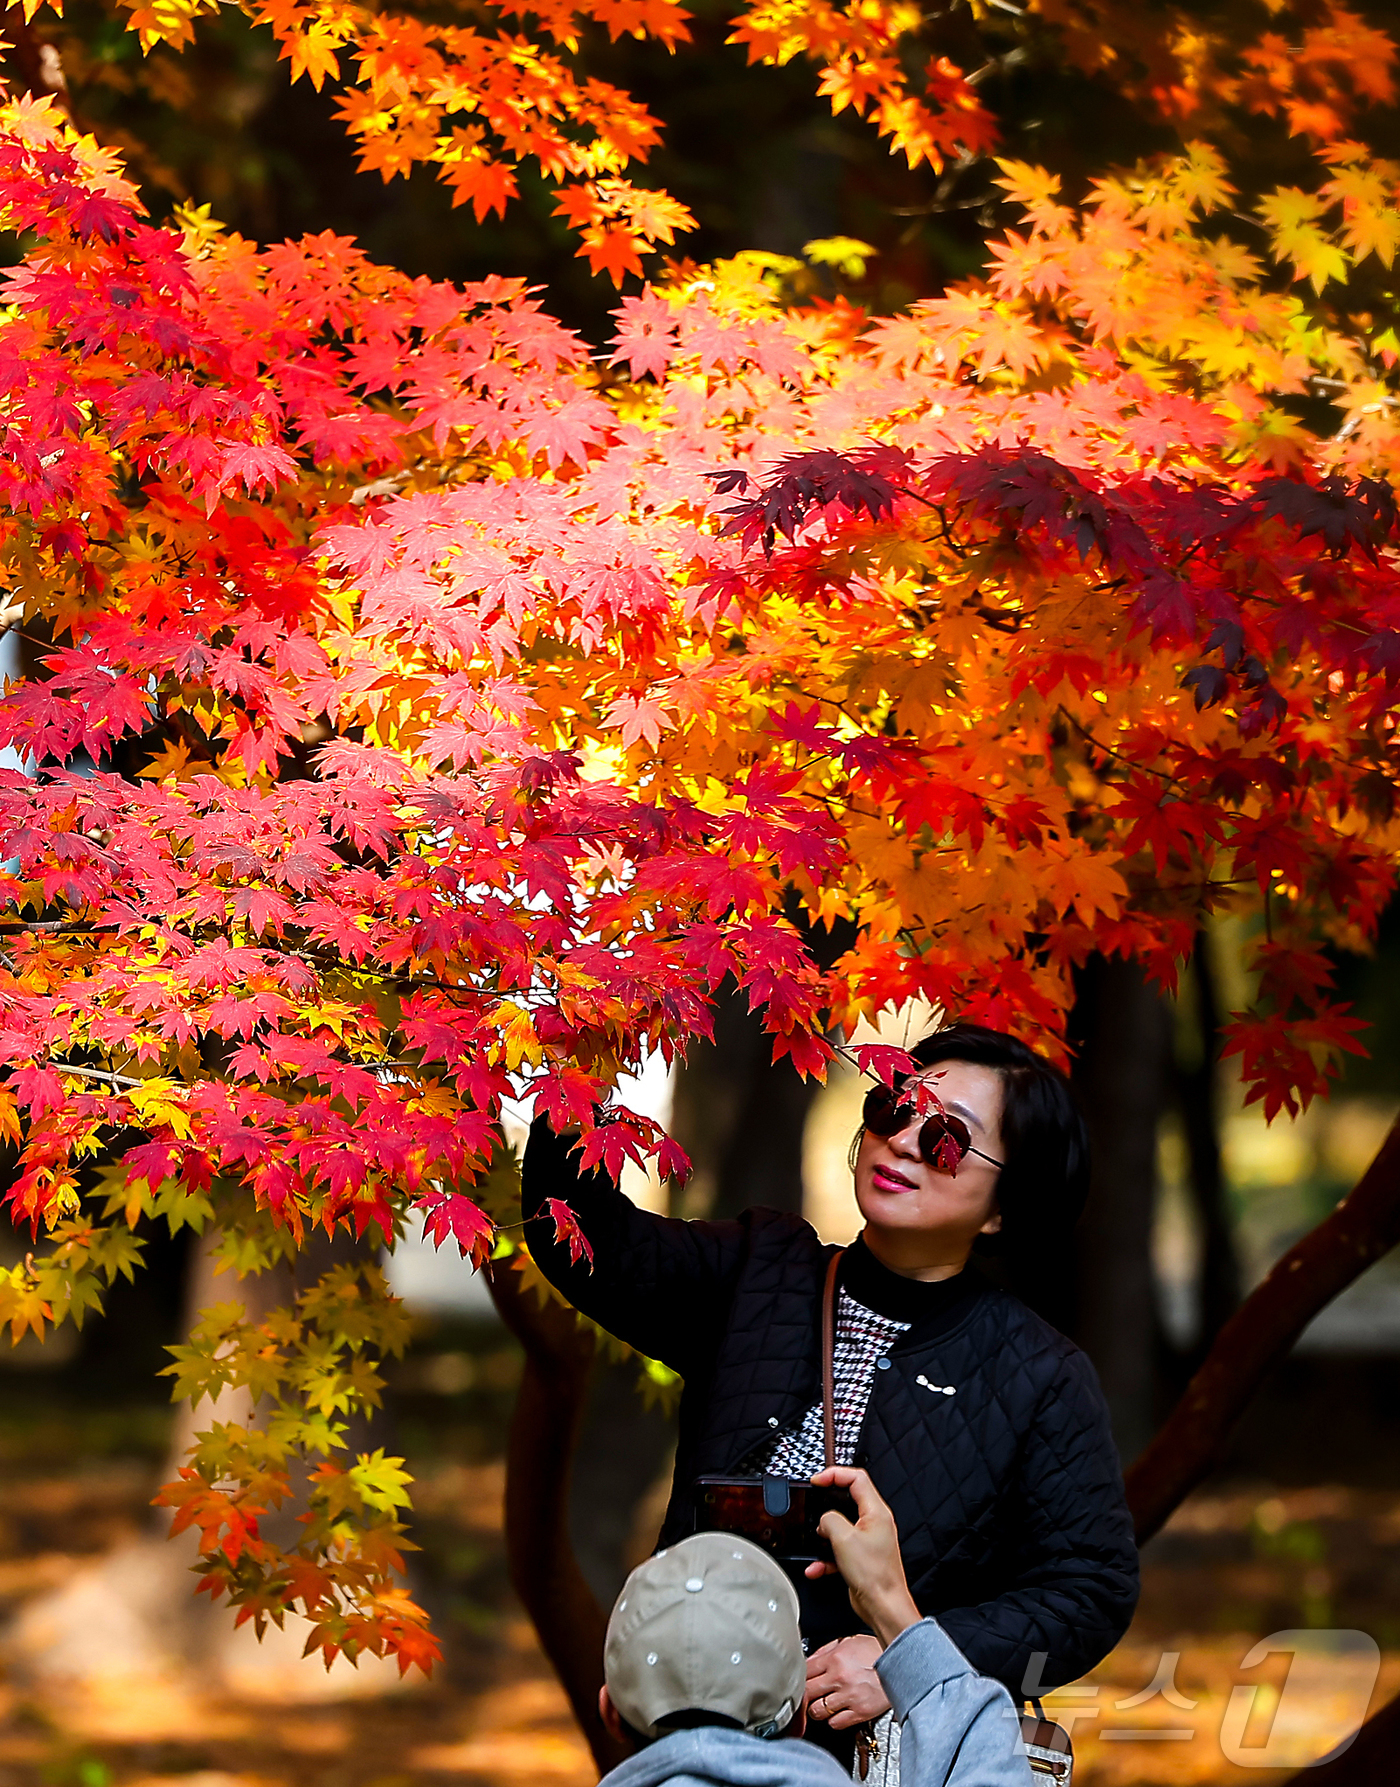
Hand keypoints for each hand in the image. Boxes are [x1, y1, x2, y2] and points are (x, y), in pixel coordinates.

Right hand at [803, 1465, 921, 1647]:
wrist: (883, 1606)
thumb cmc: (874, 1574)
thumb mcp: (844, 1539)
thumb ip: (829, 1520)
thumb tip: (824, 1520)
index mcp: (876, 1512)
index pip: (856, 1478)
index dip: (835, 1474)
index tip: (818, 1480)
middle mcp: (874, 1523)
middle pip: (848, 1500)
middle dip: (827, 1505)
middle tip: (814, 1507)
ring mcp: (868, 1540)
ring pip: (841, 1527)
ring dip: (825, 1536)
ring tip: (818, 1543)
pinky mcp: (861, 1557)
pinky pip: (839, 1550)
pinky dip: (826, 1557)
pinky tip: (817, 1567)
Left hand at [804, 1634, 889, 1729]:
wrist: (903, 1663)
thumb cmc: (877, 1651)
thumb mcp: (850, 1641)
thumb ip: (827, 1649)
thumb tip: (810, 1660)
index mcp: (835, 1658)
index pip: (804, 1671)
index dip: (799, 1676)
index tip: (799, 1680)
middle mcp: (839, 1678)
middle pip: (806, 1692)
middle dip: (806, 1694)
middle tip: (810, 1694)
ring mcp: (849, 1696)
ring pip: (817, 1711)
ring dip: (818, 1708)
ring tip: (824, 1703)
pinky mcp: (860, 1712)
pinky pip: (835, 1723)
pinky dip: (833, 1720)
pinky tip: (838, 1711)